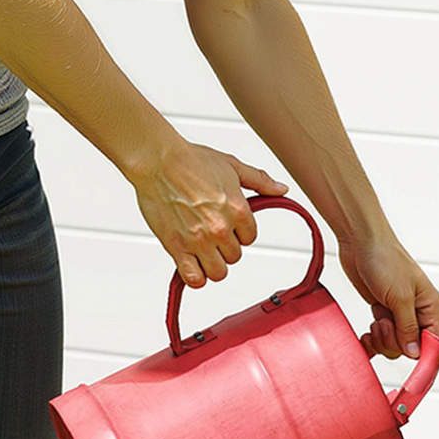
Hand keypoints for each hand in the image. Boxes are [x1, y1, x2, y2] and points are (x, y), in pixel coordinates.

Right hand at [131, 139, 288, 286]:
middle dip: (225, 247)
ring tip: (203, 251)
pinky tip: (192, 266)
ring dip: (212, 264)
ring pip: (218, 272)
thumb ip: (260, 181)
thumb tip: (281, 190)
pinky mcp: (176, 246)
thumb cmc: (191, 161)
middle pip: (234, 256)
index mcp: (238, 211)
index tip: (228, 225)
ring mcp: (198, 240)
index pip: (250, 238)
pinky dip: (195, 277)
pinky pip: (193, 278)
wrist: (157, 161)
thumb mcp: (233, 167)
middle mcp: (220, 228)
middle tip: (211, 234)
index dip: (239, 232)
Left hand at [337, 228, 438, 360]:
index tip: (408, 359)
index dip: (423, 354)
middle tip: (385, 323)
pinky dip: (373, 339)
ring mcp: (399, 313)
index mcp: (431, 307)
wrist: (360, 242)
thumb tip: (415, 352)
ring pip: (395, 344)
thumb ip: (408, 327)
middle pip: (412, 347)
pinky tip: (367, 333)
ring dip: (382, 338)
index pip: (434, 341)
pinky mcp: (382, 311)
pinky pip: (381, 337)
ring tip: (377, 320)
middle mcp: (418, 312)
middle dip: (395, 341)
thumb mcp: (400, 297)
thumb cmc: (386, 259)